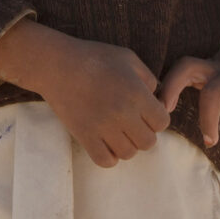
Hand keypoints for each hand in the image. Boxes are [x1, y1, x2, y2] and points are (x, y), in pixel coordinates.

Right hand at [0, 19, 173, 167]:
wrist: (57, 65)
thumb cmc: (94, 57)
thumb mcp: (128, 58)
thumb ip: (149, 79)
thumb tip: (158, 99)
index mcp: (136, 94)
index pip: (162, 122)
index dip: (156, 119)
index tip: (145, 113)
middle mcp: (123, 113)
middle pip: (148, 142)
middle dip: (143, 134)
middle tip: (132, 124)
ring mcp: (103, 127)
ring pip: (128, 154)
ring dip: (126, 145)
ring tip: (117, 133)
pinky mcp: (85, 136)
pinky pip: (105, 161)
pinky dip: (109, 156)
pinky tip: (105, 143)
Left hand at [157, 13, 219, 150]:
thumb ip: (217, 94)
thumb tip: (205, 121)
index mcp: (209, 65)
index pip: (179, 68)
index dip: (166, 85)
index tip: (160, 109)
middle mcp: (217, 63)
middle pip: (185, 68)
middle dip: (170, 90)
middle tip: (166, 117)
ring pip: (211, 90)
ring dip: (207, 118)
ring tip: (210, 141)